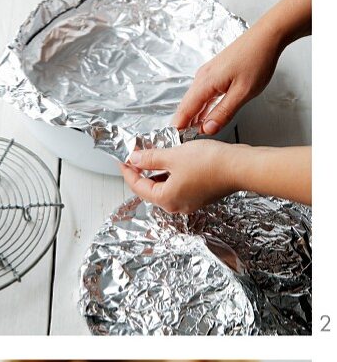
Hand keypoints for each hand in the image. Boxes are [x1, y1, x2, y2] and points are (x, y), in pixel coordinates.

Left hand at [120, 140, 239, 213]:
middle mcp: (176, 206)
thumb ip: (151, 158)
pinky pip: (180, 186)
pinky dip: (172, 175)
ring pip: (166, 188)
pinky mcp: (201, 196)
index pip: (138, 186)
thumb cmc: (211, 163)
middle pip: (151, 189)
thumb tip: (135, 159)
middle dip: (142, 172)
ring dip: (158, 172)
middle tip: (136, 157)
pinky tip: (173, 161)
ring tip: (154, 155)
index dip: (128, 171)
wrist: (240, 167)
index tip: (123, 160)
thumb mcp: (173, 155)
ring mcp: (190, 202)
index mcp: (165, 199)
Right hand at [172, 26, 280, 133]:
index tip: (179, 143)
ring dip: (193, 116)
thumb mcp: (243, 92)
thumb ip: (223, 112)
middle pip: (186, 106)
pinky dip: (201, 107)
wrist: (267, 36)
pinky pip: (202, 94)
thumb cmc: (258, 60)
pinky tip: (206, 116)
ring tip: (196, 133)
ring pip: (194, 101)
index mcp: (205, 83)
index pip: (184, 111)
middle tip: (188, 142)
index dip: (179, 128)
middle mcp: (201, 77)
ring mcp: (207, 74)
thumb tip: (207, 129)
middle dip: (185, 124)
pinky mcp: (214, 73)